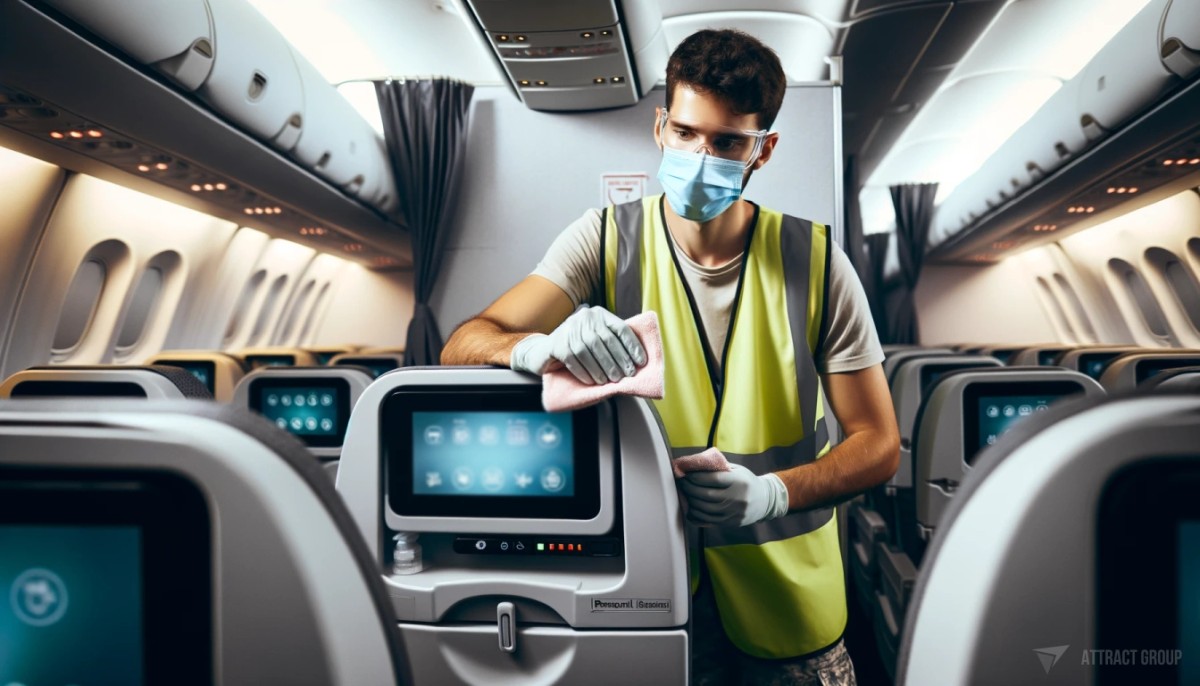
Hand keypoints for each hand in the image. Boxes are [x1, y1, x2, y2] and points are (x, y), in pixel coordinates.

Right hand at [510, 306, 646, 384]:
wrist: (542, 351)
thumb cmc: (576, 348)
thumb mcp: (594, 339)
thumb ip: (612, 343)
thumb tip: (636, 361)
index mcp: (598, 314)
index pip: (620, 328)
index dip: (632, 345)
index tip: (641, 362)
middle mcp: (584, 318)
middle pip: (605, 340)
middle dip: (619, 359)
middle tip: (628, 375)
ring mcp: (569, 330)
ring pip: (590, 350)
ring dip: (603, 368)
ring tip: (612, 380)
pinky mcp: (557, 344)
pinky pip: (574, 360)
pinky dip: (585, 372)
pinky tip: (593, 382)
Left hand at [679, 463, 789, 526]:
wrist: (765, 500)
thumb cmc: (746, 481)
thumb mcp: (737, 470)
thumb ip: (718, 468)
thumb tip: (693, 465)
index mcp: (739, 481)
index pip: (714, 479)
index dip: (696, 477)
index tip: (686, 474)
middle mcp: (738, 498)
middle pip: (707, 495)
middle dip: (690, 489)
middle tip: (682, 483)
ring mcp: (735, 512)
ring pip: (706, 509)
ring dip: (691, 502)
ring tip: (685, 494)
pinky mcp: (732, 523)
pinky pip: (710, 521)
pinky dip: (697, 515)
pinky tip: (690, 508)